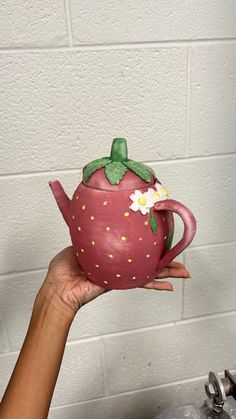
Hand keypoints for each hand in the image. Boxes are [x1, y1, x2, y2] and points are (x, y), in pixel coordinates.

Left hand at [37, 247, 189, 317]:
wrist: (59, 287)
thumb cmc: (63, 268)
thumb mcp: (77, 241)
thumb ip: (88, 232)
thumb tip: (94, 215)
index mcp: (111, 253)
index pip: (133, 246)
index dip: (146, 242)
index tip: (158, 235)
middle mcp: (120, 264)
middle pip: (146, 260)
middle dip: (164, 258)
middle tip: (179, 255)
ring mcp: (122, 275)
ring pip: (150, 272)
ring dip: (168, 272)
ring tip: (184, 272)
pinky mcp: (121, 283)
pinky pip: (141, 283)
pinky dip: (155, 285)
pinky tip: (169, 286)